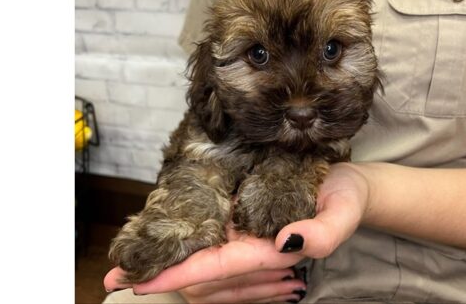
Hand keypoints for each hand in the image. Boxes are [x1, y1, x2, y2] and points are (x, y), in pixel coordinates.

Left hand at [103, 162, 368, 300]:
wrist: (348, 186)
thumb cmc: (346, 198)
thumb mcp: (342, 213)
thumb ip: (322, 234)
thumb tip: (285, 243)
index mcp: (272, 252)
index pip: (217, 269)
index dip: (178, 275)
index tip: (141, 280)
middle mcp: (254, 250)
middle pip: (201, 277)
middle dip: (162, 277)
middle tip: (117, 275)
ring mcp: (248, 239)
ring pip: (202, 266)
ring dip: (169, 267)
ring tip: (131, 264)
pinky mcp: (246, 223)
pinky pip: (211, 246)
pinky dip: (187, 250)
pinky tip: (168, 245)